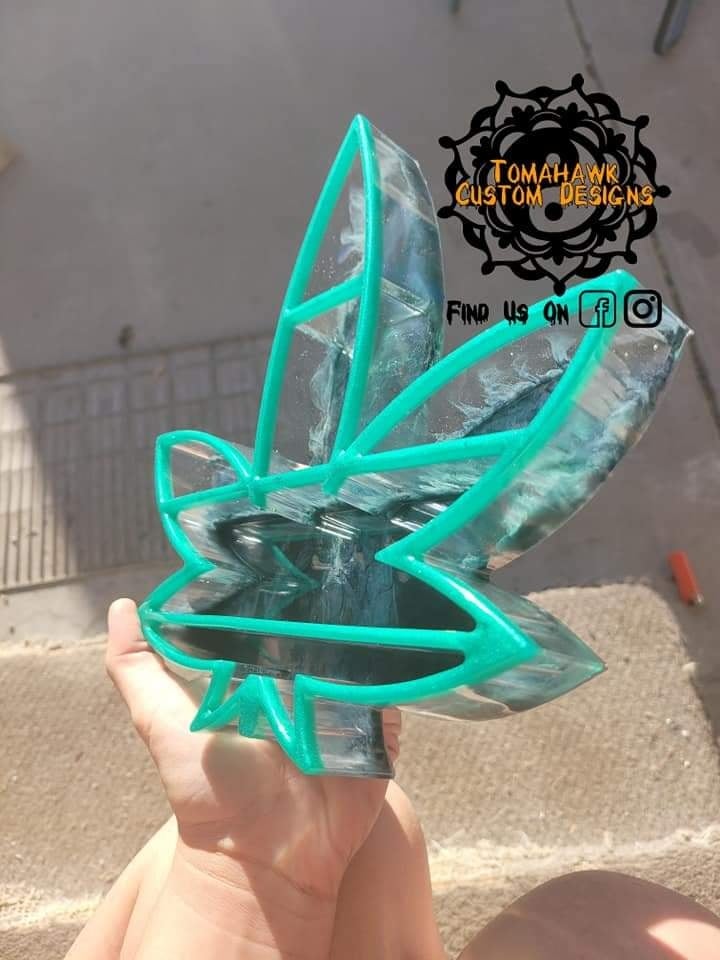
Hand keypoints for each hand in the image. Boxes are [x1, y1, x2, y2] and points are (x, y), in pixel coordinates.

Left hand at [105, 598, 399, 902]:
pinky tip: (383, 659)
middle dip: (326, 610)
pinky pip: (391, 696)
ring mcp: (346, 709)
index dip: (279, 593)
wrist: (260, 860)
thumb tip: (121, 605)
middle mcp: (305, 686)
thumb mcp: (160, 721)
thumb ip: (136, 667)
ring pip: (362, 657)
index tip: (283, 559)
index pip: (277, 620)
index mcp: (263, 676)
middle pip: (323, 633)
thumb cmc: (206, 792)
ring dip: (361, 642)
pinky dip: (388, 680)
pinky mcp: (378, 735)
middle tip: (328, 579)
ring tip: (360, 616)